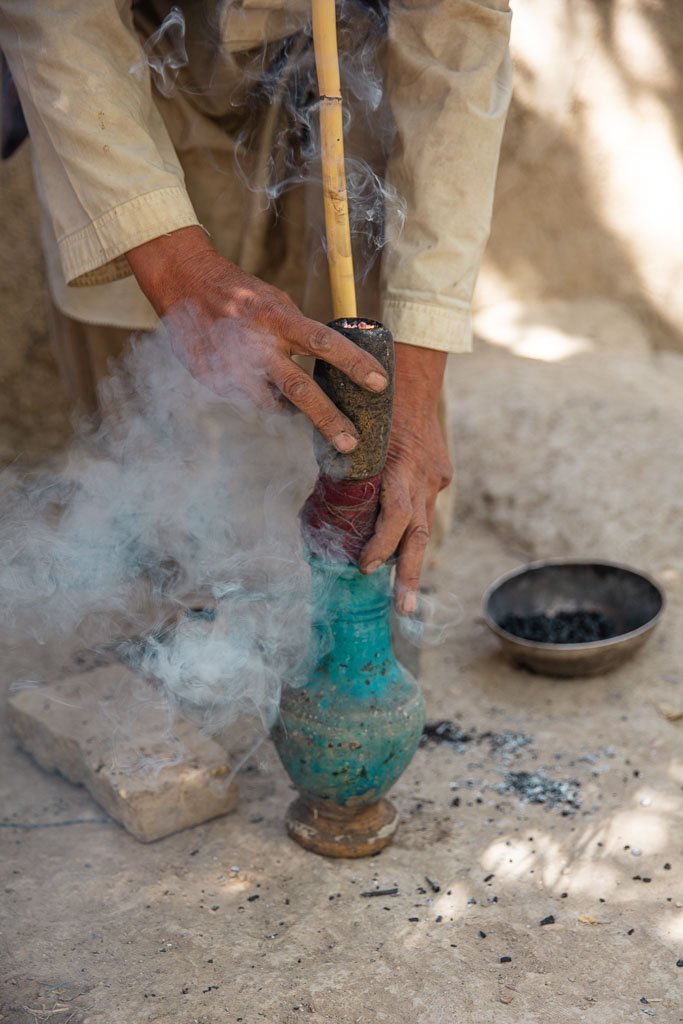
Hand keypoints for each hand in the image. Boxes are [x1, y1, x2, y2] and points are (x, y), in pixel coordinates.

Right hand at [126, 227, 387, 453]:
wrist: (183, 280)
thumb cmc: (240, 293)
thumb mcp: (275, 302)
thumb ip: (298, 331)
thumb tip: (331, 361)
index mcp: (277, 317)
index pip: (324, 342)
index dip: (354, 364)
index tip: (379, 384)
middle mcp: (256, 342)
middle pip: (300, 389)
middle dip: (328, 420)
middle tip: (350, 443)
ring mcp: (231, 365)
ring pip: (271, 404)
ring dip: (289, 410)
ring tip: (297, 409)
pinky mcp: (211, 379)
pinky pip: (246, 397)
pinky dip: (257, 395)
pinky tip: (252, 380)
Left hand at [359, 342, 452, 613]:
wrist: (412, 374)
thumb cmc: (373, 402)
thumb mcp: (356, 436)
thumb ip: (349, 473)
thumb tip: (330, 507)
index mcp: (401, 466)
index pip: (396, 516)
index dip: (381, 544)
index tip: (365, 567)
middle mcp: (424, 476)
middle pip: (419, 534)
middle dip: (411, 575)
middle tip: (404, 610)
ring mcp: (436, 476)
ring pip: (424, 526)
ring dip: (411, 561)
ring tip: (406, 600)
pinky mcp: (440, 474)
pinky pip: (423, 506)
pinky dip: (410, 527)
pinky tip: (401, 550)